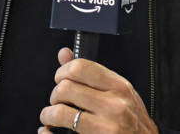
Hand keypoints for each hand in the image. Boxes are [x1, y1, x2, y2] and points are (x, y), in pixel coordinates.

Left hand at [39, 47, 156, 133]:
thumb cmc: (131, 121)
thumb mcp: (118, 93)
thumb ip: (91, 74)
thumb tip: (64, 53)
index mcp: (119, 86)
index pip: (81, 67)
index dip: (63, 71)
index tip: (61, 79)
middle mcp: (114, 103)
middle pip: (66, 87)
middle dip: (55, 95)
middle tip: (58, 101)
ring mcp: (106, 124)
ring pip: (59, 111)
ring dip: (48, 114)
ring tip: (52, 117)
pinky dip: (47, 132)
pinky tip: (50, 131)